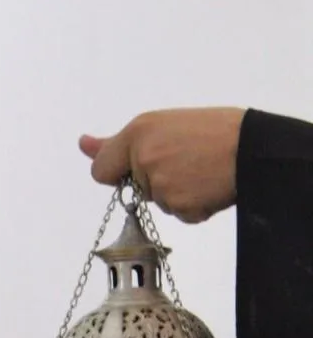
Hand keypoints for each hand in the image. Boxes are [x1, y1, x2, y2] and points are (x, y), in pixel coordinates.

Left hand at [78, 107, 245, 223]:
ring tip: (203, 169)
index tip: (139, 167)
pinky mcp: (179, 206)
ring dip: (178, 192)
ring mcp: (160, 185)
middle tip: (188, 160)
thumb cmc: (214, 130)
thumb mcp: (161, 124)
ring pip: (159, 201)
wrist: (255, 148)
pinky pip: (180, 213)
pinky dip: (194, 205)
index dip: (120, 172)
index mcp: (137, 133)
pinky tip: (210, 186)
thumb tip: (82, 144)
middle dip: (156, 180)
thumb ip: (116, 143)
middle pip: (137, 188)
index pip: (102, 170)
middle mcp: (143, 158)